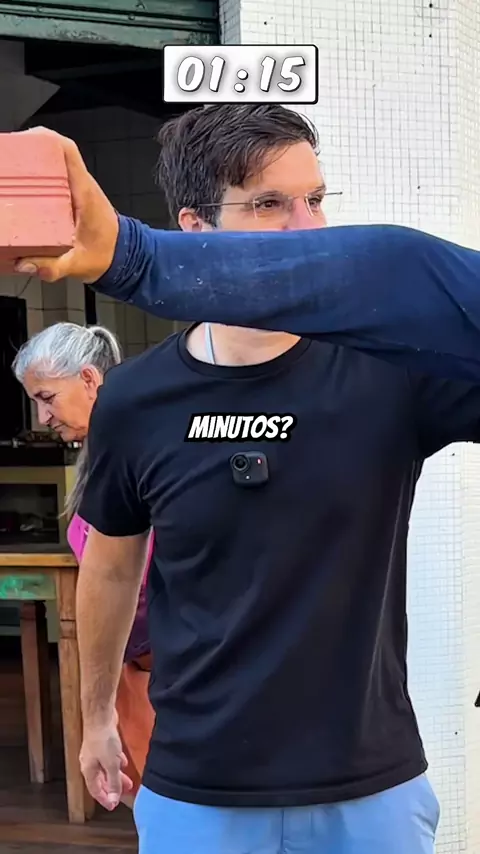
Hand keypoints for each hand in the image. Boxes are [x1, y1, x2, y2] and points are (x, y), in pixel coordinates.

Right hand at [14, 127, 118, 283]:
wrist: (124, 257)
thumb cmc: (107, 255)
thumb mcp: (78, 264)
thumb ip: (52, 266)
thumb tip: (25, 263)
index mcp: (85, 193)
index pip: (68, 152)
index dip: (45, 140)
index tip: (24, 142)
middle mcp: (81, 185)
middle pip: (54, 152)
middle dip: (29, 150)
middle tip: (7, 159)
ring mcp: (76, 189)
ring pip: (53, 163)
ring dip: (32, 161)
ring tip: (9, 168)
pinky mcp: (71, 196)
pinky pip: (53, 177)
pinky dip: (37, 175)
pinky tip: (20, 186)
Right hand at [80, 715, 132, 809]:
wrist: (100, 717)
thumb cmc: (104, 740)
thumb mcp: (111, 764)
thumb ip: (113, 782)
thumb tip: (113, 800)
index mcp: (88, 771)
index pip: (95, 790)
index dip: (105, 799)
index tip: (113, 806)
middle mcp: (89, 763)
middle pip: (101, 780)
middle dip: (113, 787)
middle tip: (126, 793)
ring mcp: (94, 752)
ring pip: (106, 769)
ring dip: (117, 775)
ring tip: (129, 780)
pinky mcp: (101, 743)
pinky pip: (108, 758)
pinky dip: (116, 763)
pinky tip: (124, 762)